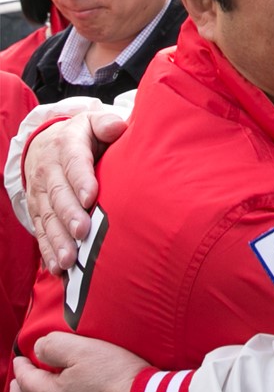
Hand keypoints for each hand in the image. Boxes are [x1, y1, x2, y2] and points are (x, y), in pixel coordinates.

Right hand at [26, 111, 126, 271]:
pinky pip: (40, 232)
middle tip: (83, 232)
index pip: (74, 163)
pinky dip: (48, 251)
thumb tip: (118, 126)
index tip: (91, 197)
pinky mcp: (37, 211)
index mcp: (66, 146)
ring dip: (57, 240)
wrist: (46, 144)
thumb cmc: (81, 136)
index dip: (81, 180)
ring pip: (48, 218)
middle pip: (59, 194)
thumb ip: (106, 124)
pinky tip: (57, 268)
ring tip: (69, 260)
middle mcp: (49, 171)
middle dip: (69, 215)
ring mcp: (40, 193)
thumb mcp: (92, 122)